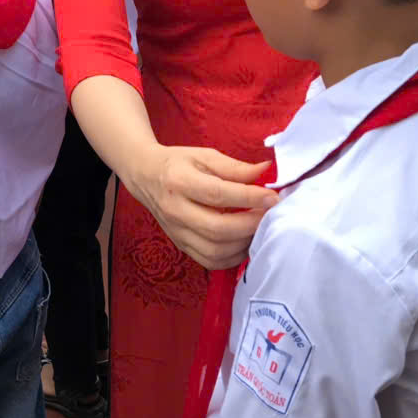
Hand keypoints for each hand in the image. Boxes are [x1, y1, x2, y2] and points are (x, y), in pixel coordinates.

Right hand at [135, 146, 277, 269]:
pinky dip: (232, 257)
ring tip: (258, 228)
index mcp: (179, 182)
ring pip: (215, 251)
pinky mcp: (181, 245)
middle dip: (250, 225)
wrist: (145, 176)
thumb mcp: (204, 156)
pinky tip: (244, 242)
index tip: (272, 197)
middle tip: (269, 215)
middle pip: (217, 229)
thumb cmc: (178, 163)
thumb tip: (265, 172)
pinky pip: (210, 261)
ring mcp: (177, 232)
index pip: (218, 195)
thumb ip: (235, 167)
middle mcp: (175, 210)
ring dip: (243, 243)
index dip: (249, 197)